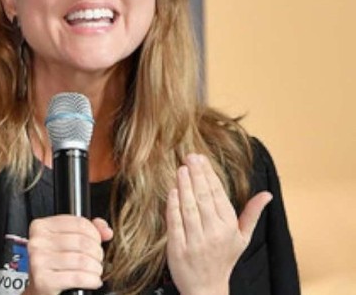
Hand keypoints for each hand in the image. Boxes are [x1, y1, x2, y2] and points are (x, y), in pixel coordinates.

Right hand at [21, 215, 112, 294]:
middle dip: (97, 253)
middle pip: (82, 242)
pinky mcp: (44, 280)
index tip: (97, 242)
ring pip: (82, 260)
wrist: (40, 288)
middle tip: (97, 259)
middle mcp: (38, 241)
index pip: (79, 223)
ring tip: (95, 271)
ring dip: (96, 268)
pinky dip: (91, 280)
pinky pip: (78, 277)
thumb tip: (106, 231)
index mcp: (42, 226)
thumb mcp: (67, 240)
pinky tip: (93, 281)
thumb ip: (88, 230)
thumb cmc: (54, 263)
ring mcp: (39, 260)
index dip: (95, 234)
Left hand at [166, 154, 271, 294]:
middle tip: (190, 157)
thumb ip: (251, 214)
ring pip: (189, 209)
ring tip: (181, 169)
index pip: (218, 196)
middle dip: (197, 175)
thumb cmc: (224, 259)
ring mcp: (196, 242)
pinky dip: (173, 206)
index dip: (209, 176)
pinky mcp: (178, 249)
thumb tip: (267, 194)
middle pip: (204, 199)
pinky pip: (175, 223)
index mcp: (229, 228)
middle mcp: (214, 234)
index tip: (201, 159)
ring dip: (185, 187)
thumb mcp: (242, 237)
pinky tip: (172, 191)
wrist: (207, 289)